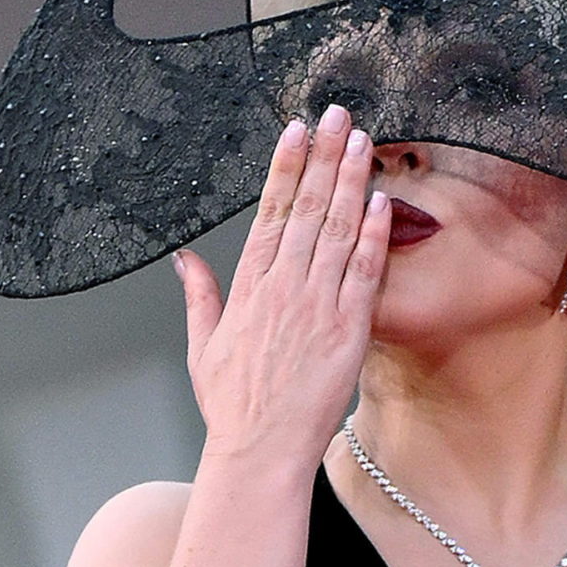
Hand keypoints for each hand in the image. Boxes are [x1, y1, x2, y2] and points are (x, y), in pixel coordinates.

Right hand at [175, 106, 390, 470]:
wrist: (260, 451)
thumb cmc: (233, 405)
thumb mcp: (203, 345)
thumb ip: (199, 295)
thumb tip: (184, 257)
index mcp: (248, 287)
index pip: (268, 212)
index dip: (285, 167)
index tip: (295, 130)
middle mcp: (282, 288)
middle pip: (306, 208)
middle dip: (323, 157)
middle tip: (337, 115)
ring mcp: (316, 307)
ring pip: (336, 230)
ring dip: (351, 182)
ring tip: (363, 141)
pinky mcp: (347, 330)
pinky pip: (363, 273)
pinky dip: (373, 236)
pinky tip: (382, 202)